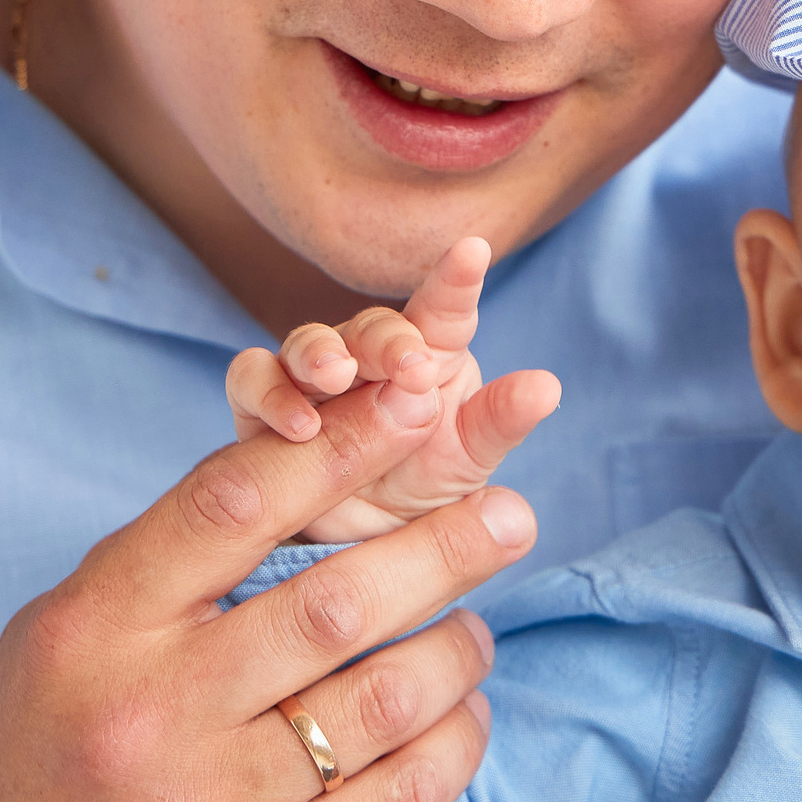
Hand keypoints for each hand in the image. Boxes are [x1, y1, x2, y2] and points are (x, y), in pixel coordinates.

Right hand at [0, 378, 537, 801]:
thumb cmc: (51, 751)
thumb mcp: (73, 632)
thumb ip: (174, 559)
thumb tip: (313, 460)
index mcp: (97, 627)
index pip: (234, 504)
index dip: (342, 446)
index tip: (418, 404)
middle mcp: (150, 712)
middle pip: (332, 602)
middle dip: (443, 548)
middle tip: (511, 515)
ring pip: (382, 702)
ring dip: (454, 650)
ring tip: (478, 624)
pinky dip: (451, 748)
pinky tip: (462, 716)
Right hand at [227, 236, 562, 541]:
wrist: (356, 552)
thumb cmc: (421, 489)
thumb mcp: (468, 461)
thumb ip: (499, 422)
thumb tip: (546, 386)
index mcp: (426, 357)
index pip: (443, 310)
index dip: (455, 279)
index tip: (473, 249)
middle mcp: (366, 358)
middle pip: (370, 326)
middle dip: (386, 339)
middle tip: (408, 365)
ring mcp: (311, 380)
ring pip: (307, 343)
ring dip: (319, 354)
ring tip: (335, 376)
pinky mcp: (262, 409)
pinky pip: (254, 382)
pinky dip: (270, 395)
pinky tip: (298, 425)